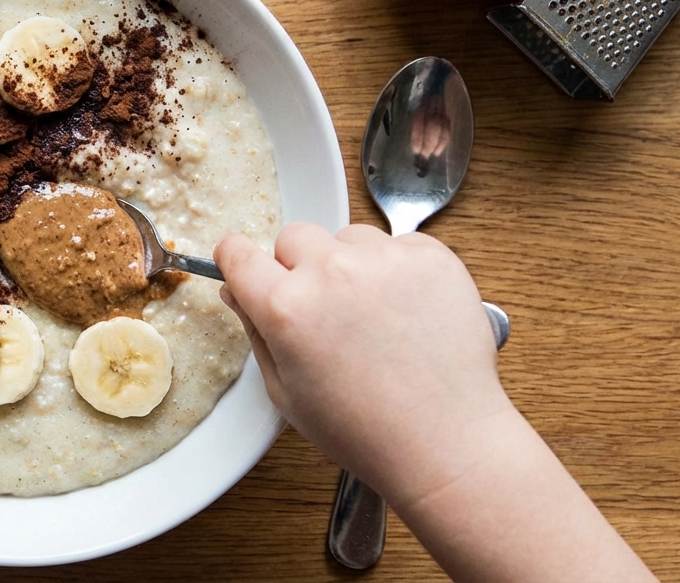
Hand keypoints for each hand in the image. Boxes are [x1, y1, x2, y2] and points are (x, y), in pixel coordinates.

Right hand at [214, 223, 508, 509]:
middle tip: (321, 307)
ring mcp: (385, 261)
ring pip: (347, 237)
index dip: (237, 260)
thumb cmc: (363, 429)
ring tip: (371, 313)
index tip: (244, 264)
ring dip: (349, 264)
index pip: (238, 253)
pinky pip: (398, 244)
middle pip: (293, 237)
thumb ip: (256, 332)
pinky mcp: (431, 259)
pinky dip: (396, 269)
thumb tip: (239, 290)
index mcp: (286, 308)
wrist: (443, 442)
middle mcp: (332, 273)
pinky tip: (404, 311)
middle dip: (298, 266)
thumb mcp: (285, 392)